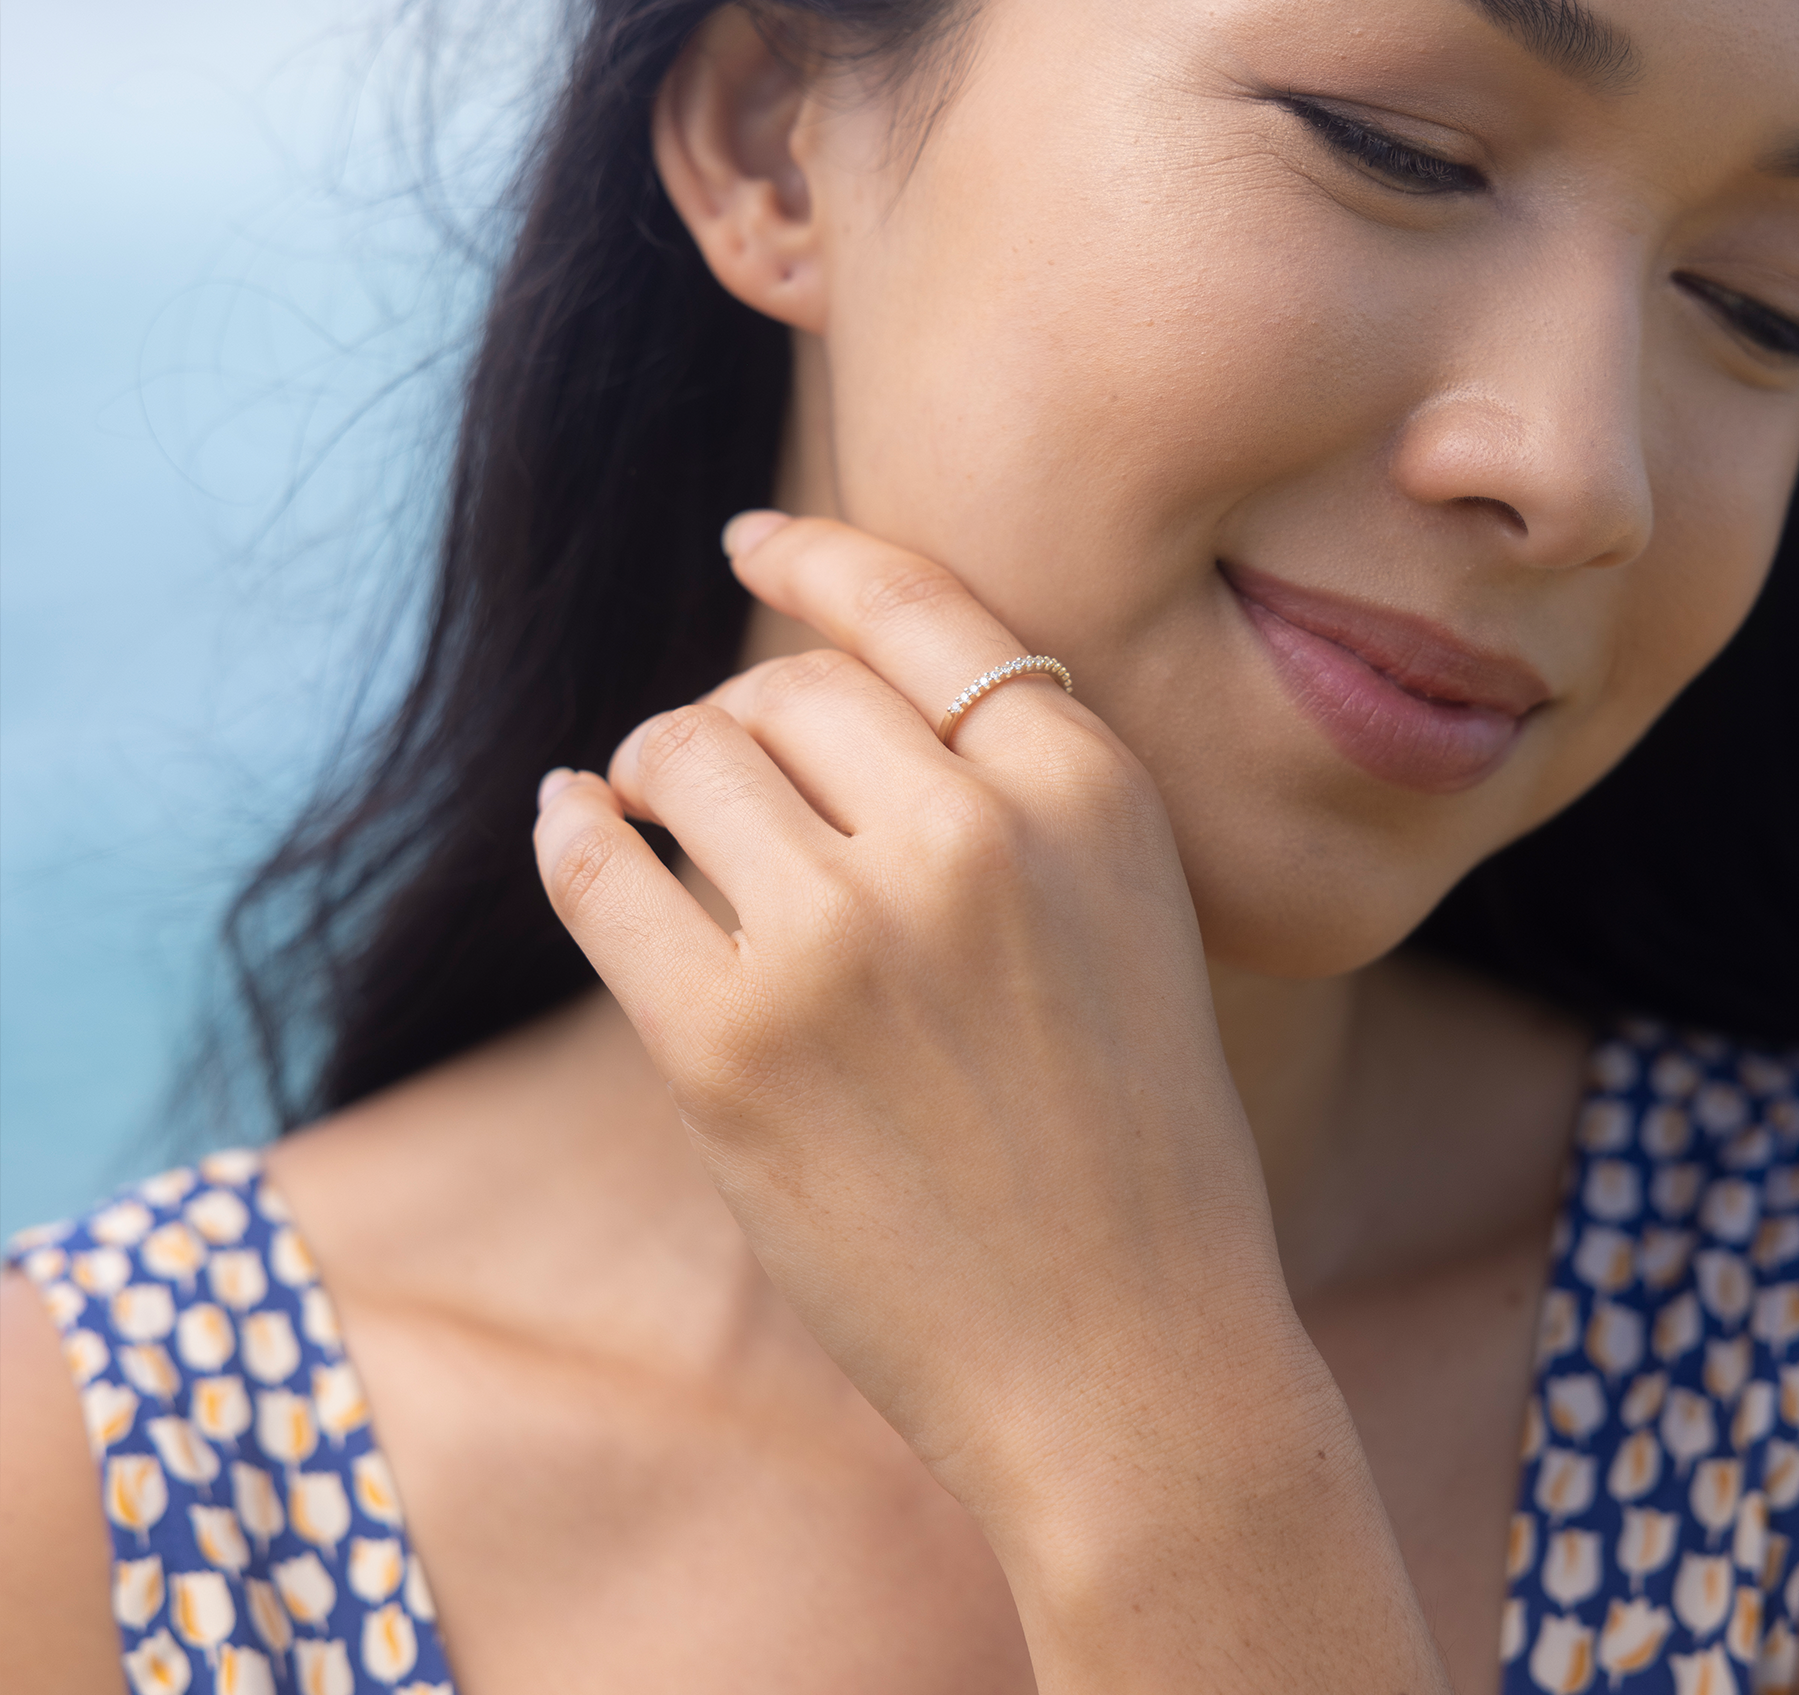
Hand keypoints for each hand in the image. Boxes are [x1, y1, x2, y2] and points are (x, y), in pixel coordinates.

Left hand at [533, 513, 1437, 1690]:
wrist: (1127, 1357)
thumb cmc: (1129, 1137)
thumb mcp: (1124, 912)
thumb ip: (1005, 787)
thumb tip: (797, 688)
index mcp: (1086, 788)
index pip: (916, 607)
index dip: (816, 558)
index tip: (750, 538)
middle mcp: (970, 834)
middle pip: (787, 685)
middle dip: (744, 717)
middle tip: (723, 773)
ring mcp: (844, 937)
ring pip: (686, 754)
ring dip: (660, 772)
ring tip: (661, 817)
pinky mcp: (731, 1046)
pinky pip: (600, 869)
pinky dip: (573, 830)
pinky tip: (573, 822)